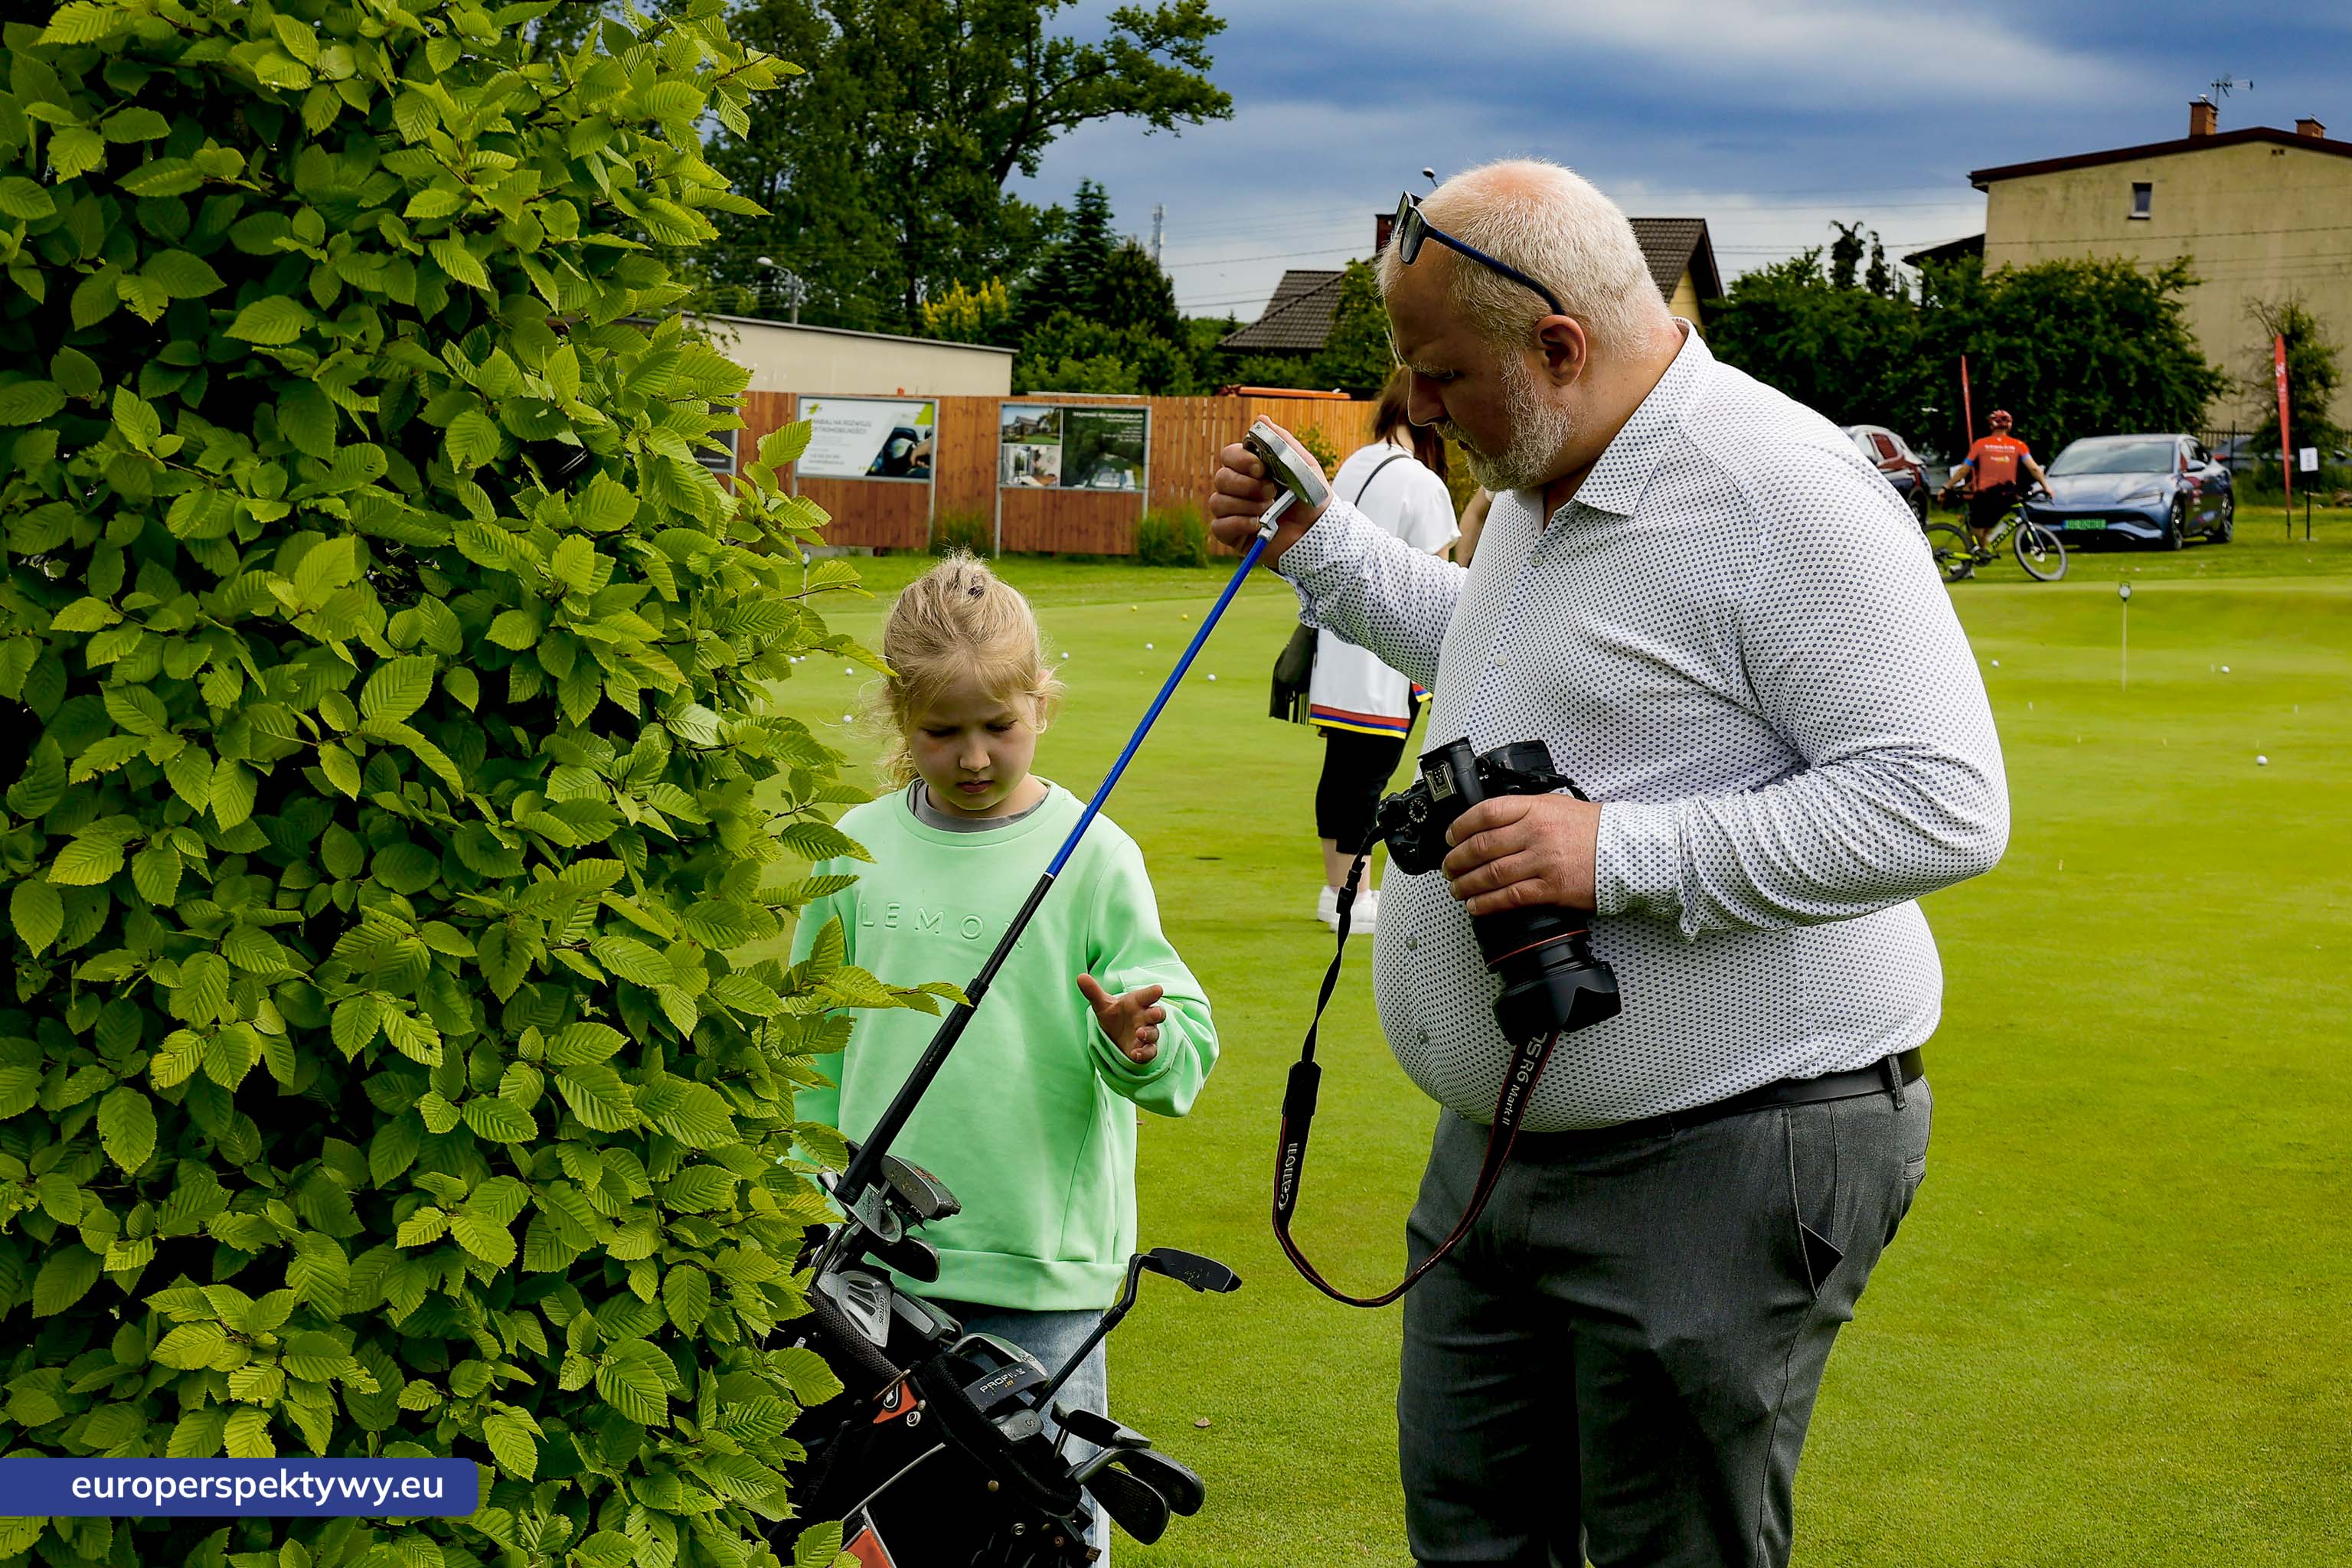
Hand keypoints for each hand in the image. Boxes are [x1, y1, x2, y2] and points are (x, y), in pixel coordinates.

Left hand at [1077, 974, 1165, 1064]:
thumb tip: (1080, 977)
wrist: (1116, 1036)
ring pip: (1154, 1033)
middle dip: (1157, 1013)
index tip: (1157, 990)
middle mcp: (1145, 1017)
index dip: (1153, 992)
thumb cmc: (1114, 1015)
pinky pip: (1150, 1051)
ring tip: (1139, 1033)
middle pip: (1157, 1013)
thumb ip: (1093, 992)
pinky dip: (1144, 1053)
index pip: (1148, 995)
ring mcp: (1147, 1033)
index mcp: (1138, 1002)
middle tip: (1154, 1013)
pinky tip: (1134, 1054)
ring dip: (1148, 1033)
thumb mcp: (1102, 1005)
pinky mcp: (1145, 1049)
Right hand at [1206, 421, 1327, 563]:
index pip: (1229, 455)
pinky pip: (1219, 526)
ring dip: (1246, 505)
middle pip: (1221, 477)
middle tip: (1271, 492)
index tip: (1261, 468)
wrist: (1318, 534)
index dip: (1240, 460)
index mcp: (1252, 469)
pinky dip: (1237, 524)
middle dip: (1246, 485)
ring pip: (1218, 501)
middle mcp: (1239, 488)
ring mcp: (1234, 511)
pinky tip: (1257, 525)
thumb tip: (1261, 419)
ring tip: (1268, 511)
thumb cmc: (1311, 499)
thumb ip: (1282, 442)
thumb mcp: (1303, 466)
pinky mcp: (1232, 534)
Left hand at [1440, 794, 1600, 914]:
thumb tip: (1493, 821)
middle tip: (1448, 867)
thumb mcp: (1558, 805)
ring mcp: (1542, 862)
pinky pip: (1509, 897)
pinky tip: (1476, 905)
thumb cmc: (1595, 829)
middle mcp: (1536, 833)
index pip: (1486, 814)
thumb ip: (1526, 811)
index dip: (1460, 827)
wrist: (1627, 851)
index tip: (1450, 837)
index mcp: (1535, 809)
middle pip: (1481, 846)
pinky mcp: (1551, 889)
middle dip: (1456, 860)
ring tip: (1456, 889)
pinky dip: (1487, 903)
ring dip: (1466, 884)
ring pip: (1491, 874)